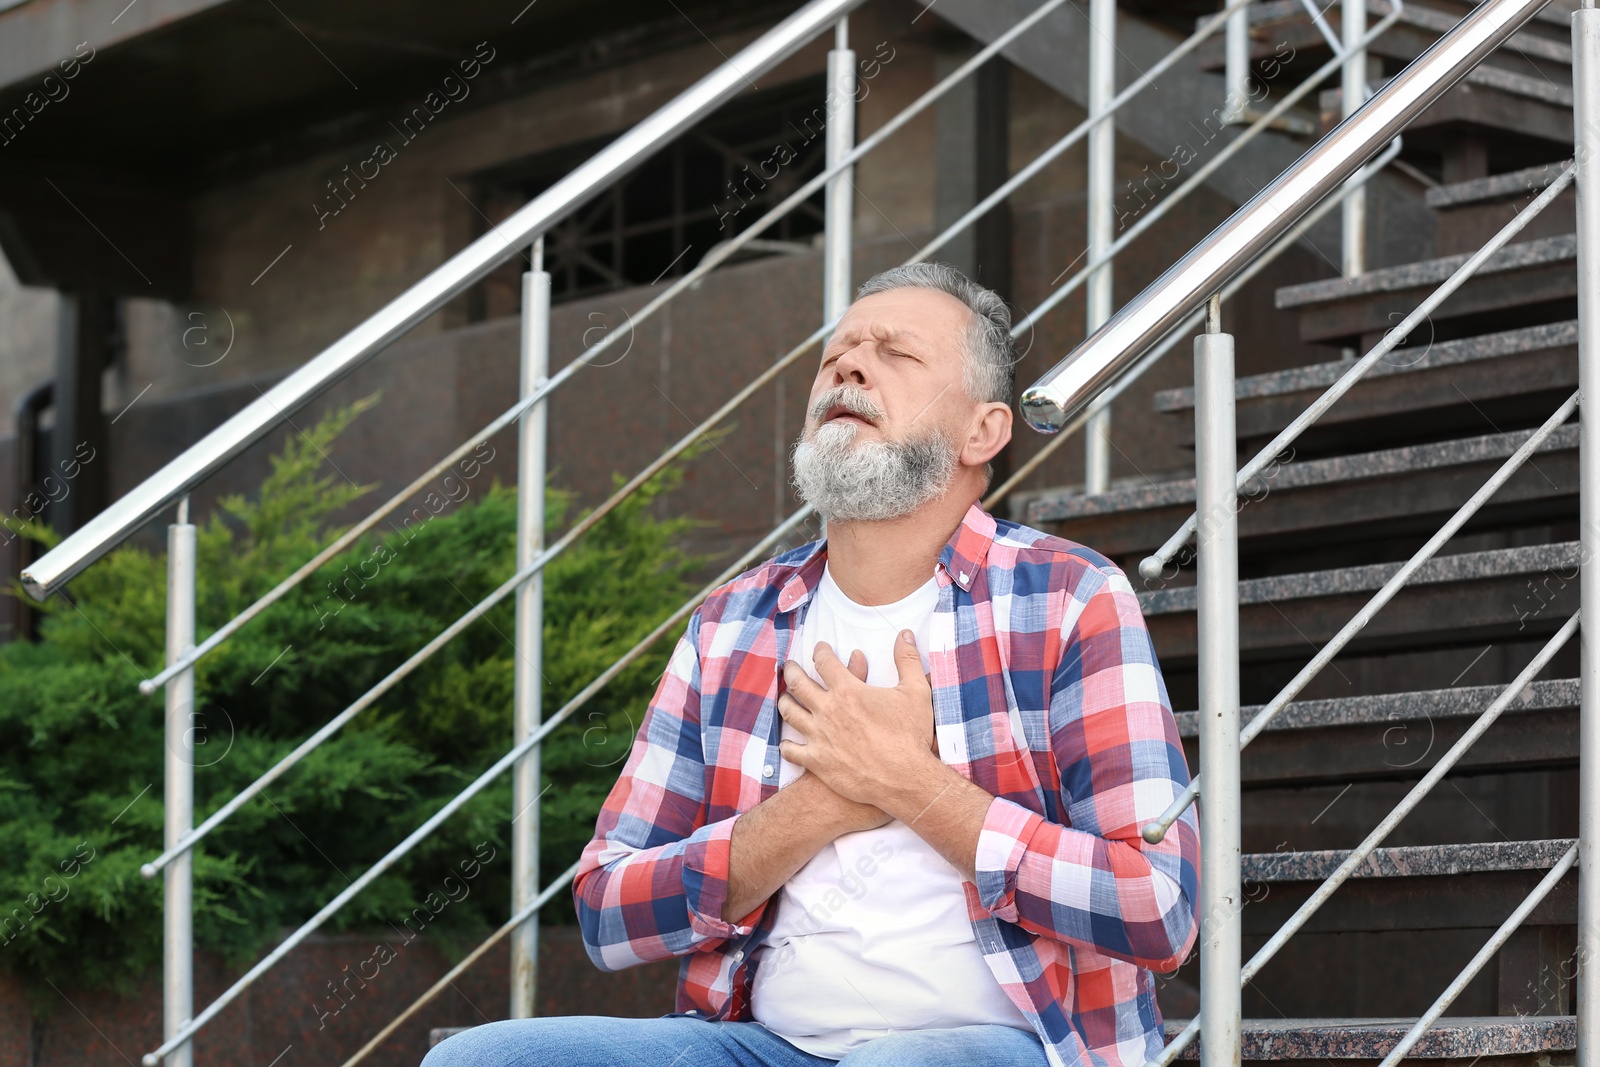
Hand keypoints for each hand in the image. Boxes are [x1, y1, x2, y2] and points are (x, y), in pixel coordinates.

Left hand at [777, 631, 937, 807]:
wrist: (905, 778)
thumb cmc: (911, 736)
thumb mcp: (916, 692)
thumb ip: (908, 660)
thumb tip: (906, 634)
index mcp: (848, 690)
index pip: (824, 662)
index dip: (820, 651)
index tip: (819, 648)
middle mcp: (828, 710)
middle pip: (798, 683)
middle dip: (791, 671)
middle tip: (789, 667)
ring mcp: (819, 736)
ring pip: (790, 713)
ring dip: (785, 702)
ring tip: (785, 698)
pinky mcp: (817, 761)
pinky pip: (791, 750)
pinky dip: (786, 744)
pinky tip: (787, 742)